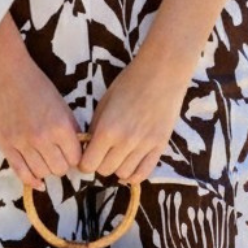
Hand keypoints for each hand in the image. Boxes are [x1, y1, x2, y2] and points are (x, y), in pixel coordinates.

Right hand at [0, 16, 82, 190]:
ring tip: (44, 157)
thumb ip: (70, 126)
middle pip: (59, 169)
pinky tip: (37, 180)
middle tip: (57, 154)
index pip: (76, 158)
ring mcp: (22, 143)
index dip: (75, 156)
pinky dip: (31, 180)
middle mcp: (42, 138)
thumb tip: (78, 148)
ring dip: (46, 168)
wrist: (4, 69)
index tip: (71, 151)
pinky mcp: (5, 145)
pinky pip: (21, 173)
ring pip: (42, 173)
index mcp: (60, 125)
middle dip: (61, 163)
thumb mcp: (60, 102)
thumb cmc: (34, 81)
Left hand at [79, 54, 190, 183]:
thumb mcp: (105, 101)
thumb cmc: (130, 82)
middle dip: (100, 163)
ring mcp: (144, 146)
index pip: (88, 164)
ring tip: (118, 154)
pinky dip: (134, 173)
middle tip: (103, 152)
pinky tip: (130, 163)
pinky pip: (144, 173)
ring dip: (117, 167)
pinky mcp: (160, 147)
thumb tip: (89, 146)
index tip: (87, 155)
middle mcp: (125, 142)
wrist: (162, 73)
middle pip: (105, 170)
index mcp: (107, 129)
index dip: (84, 162)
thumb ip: (96, 126)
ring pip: (123, 174)